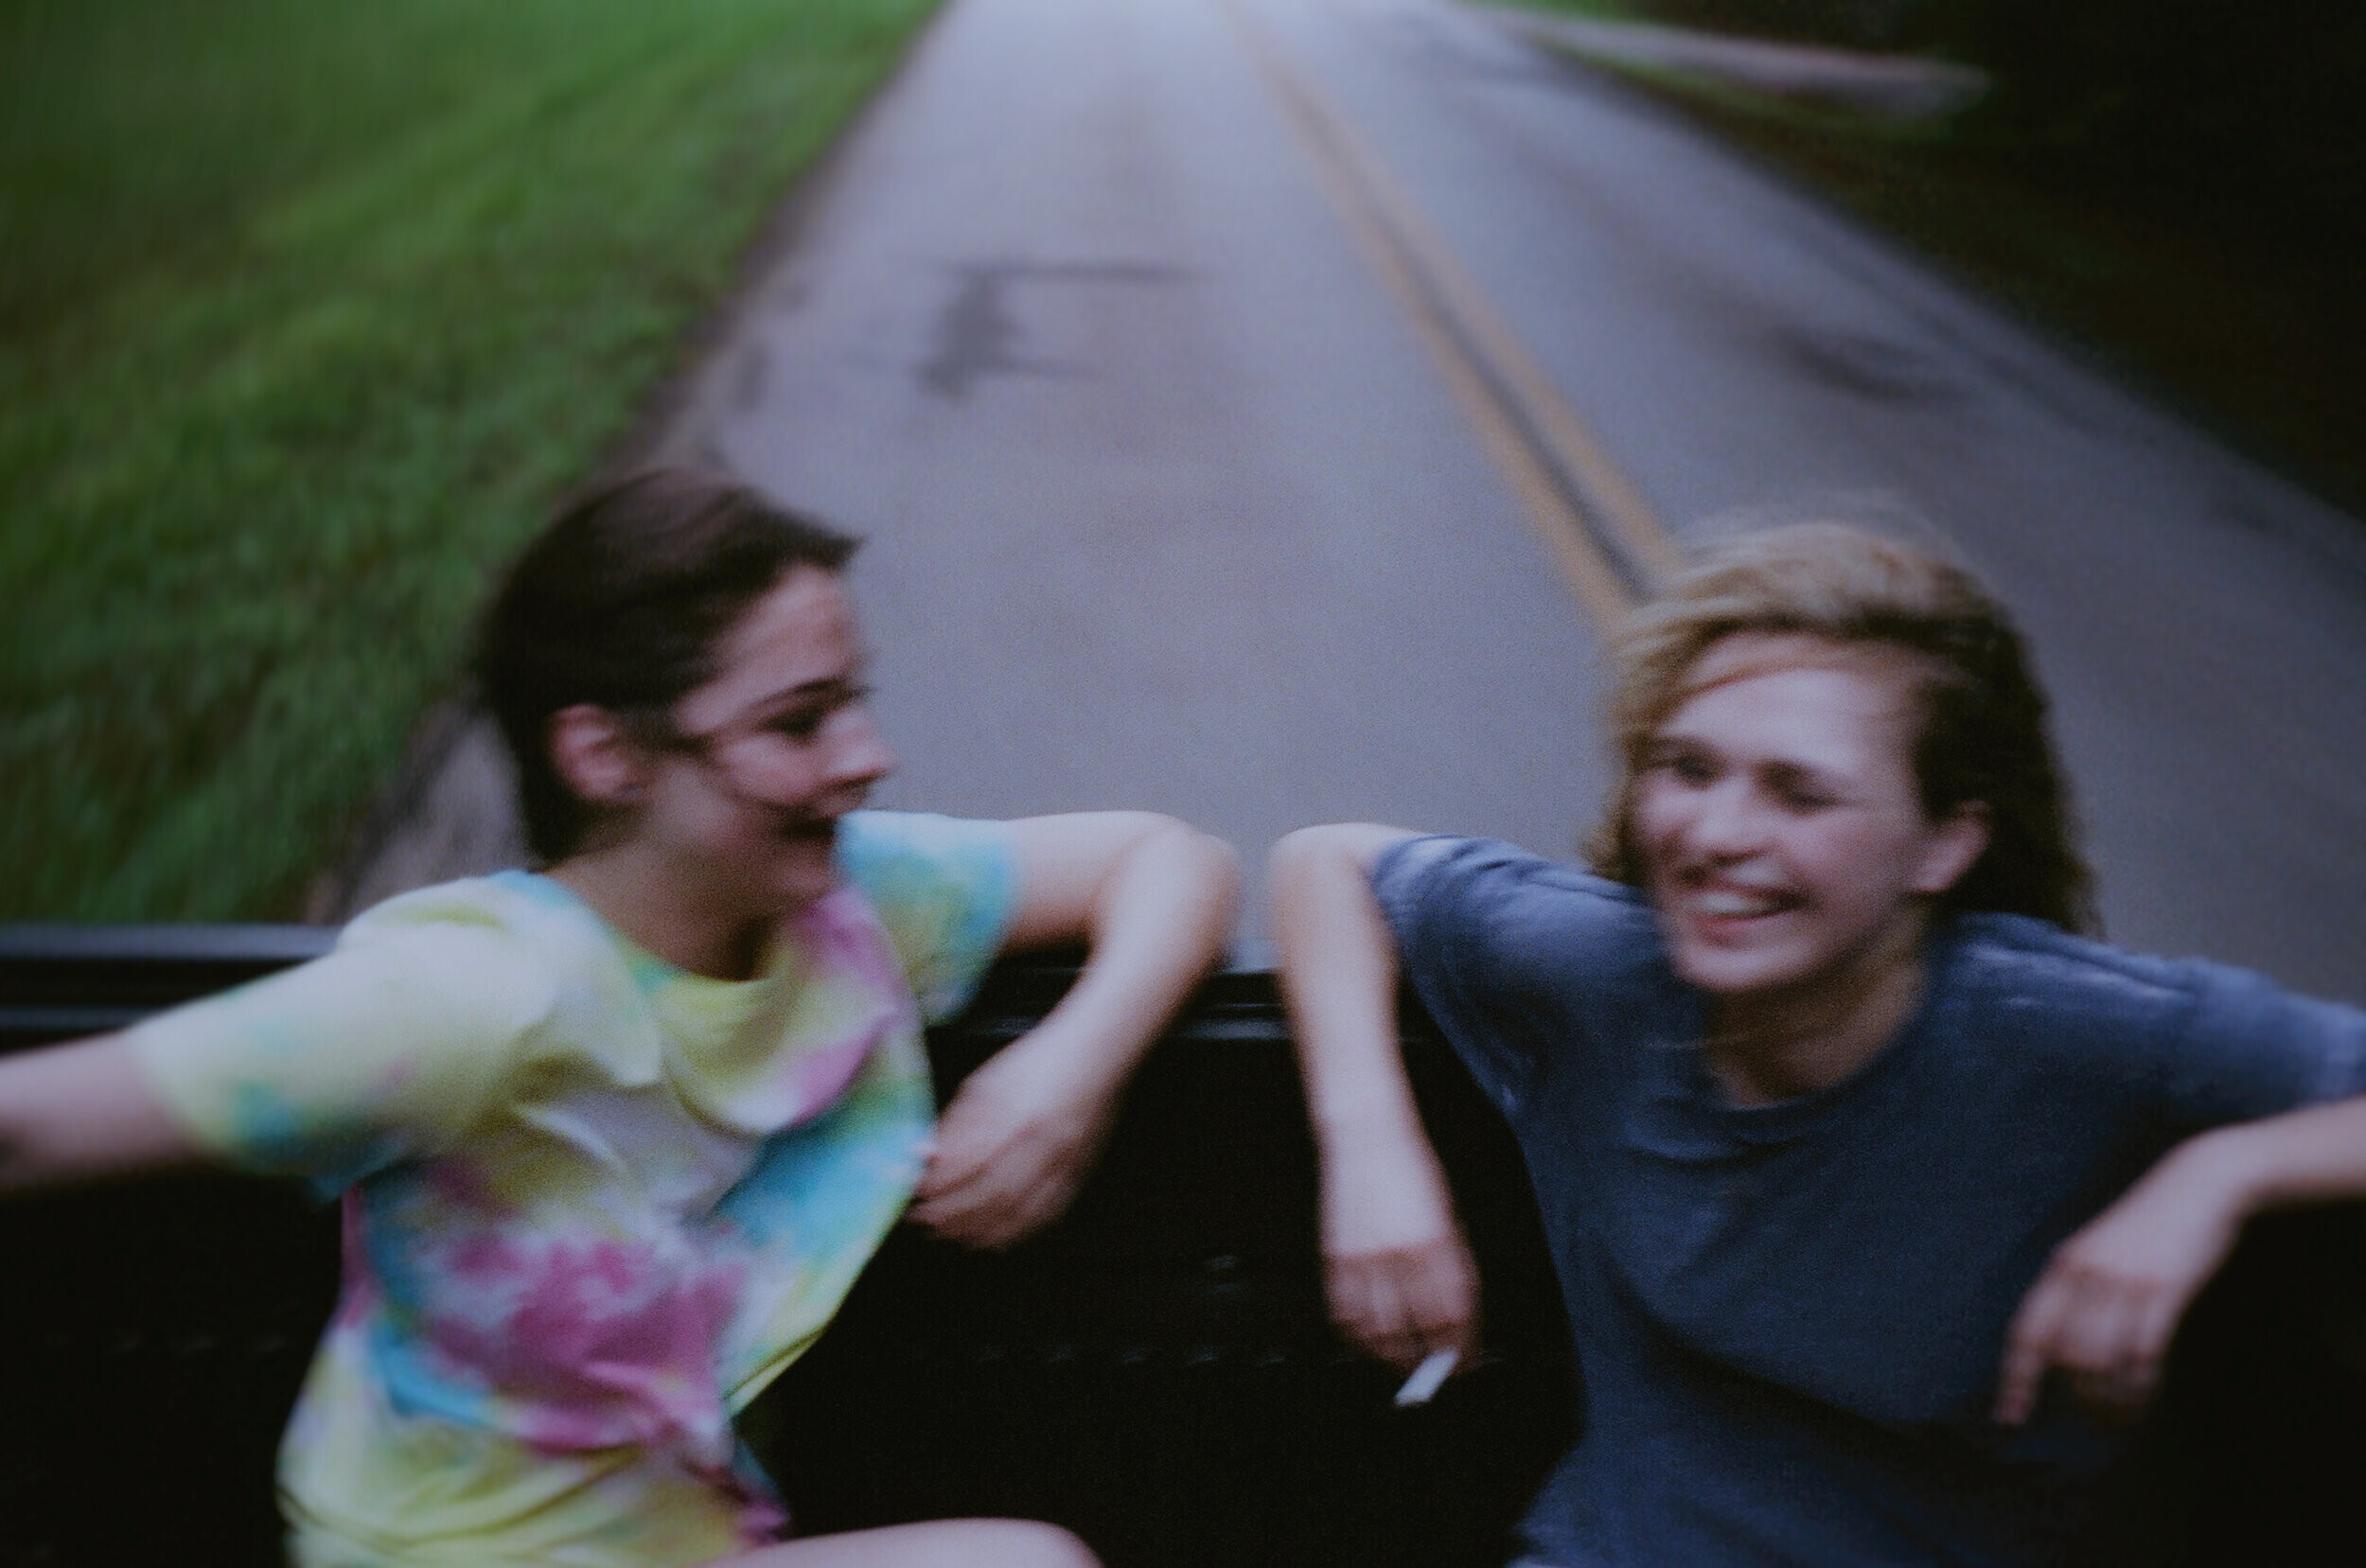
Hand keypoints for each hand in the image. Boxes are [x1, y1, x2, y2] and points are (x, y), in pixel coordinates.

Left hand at [906, 1030, 1117, 1248]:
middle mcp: (1042, 1145)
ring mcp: (1064, 1163)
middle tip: (925, 1222)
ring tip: (952, 1235)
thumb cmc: (1038, 1062)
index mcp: (1016, 1117)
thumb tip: (924, 1156)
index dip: (939, 1187)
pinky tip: (995, 1238)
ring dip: (980, 1230)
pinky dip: (1018, 1232)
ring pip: (1018, 1211)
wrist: (1096, 1054)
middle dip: (953, 1215)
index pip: (969, 1166)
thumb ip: (956, 1124)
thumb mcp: (987, 1084)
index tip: (914, 1196)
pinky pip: (1046, 1213)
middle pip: (991, 1195)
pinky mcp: (1077, 1172)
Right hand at [1321, 1138, 1479, 1372]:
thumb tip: (1455, 1313)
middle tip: (1436, 1371)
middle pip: (1419, 1330)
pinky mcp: (1336, 1256)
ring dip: (1393, 1356)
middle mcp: (1402, 1255)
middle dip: (1430, 1360)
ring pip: (1380, 1331)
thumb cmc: (1411, 1169)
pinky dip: (1357, 1336)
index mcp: (1438, 1244)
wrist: (1367, 1137)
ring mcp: (1365, 1258)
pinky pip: (1345, 1313)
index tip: (1463, 1361)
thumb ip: (1452, 1264)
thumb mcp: (1447, 1215)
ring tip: (1402, 1363)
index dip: (1461, 1347)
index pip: (1454, 1315)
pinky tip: (1368, 1341)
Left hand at [1994, 1136, 2254, 1424]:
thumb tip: (2068, 1353)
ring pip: (2101, 1359)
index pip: (2026, 1330)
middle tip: (2095, 1424)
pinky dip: (2142, 1384)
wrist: (2200, 1184)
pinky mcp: (2163, 1287)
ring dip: (2110, 1399)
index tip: (2010, 1416)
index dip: (2016, 1376)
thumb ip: (2081, 1291)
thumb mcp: (2101, 1250)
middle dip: (2078, 1398)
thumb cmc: (2150, 1225)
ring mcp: (2123, 1279)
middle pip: (2065, 1354)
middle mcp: (2085, 1272)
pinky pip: (2143, 1352)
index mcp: (2063, 1265)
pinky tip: (2145, 1397)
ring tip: (2120, 1419)